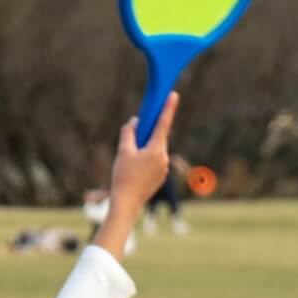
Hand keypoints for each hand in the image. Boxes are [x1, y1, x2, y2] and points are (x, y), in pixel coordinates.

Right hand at [108, 92, 179, 211]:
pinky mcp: (160, 177)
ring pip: (155, 150)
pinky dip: (146, 159)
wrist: (126, 203)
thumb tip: (135, 122)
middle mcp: (164, 158)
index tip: (173, 95)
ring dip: (145, 148)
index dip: (168, 108)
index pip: (163, 124)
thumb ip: (129, 132)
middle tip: (136, 132)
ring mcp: (163, 169)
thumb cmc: (123, 176)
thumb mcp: (123, 151)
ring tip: (130, 159)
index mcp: (156, 149)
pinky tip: (134, 168)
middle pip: (158, 138)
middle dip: (148, 133)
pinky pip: (154, 162)